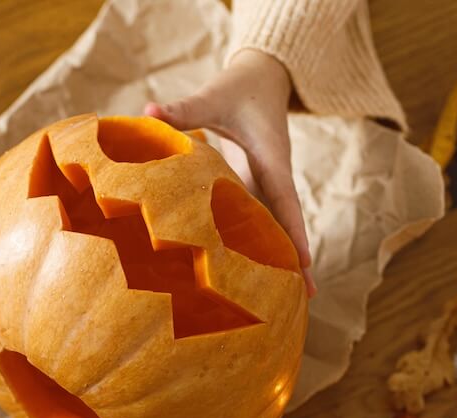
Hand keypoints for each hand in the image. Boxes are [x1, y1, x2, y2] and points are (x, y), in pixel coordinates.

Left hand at [145, 48, 314, 295]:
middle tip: (307, 297)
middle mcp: (274, 177)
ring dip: (279, 260)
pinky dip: (258, 247)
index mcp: (271, 158)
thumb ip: (184, 109)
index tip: (305, 262)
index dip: (294, 231)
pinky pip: (256, 221)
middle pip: (286, 224)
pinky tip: (252, 277)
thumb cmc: (238, 88)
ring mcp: (266, 185)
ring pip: (273, 227)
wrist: (262, 79)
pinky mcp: (254, 188)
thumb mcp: (214, 97)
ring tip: (288, 300)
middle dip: (295, 259)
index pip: (285, 200)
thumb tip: (149, 111)